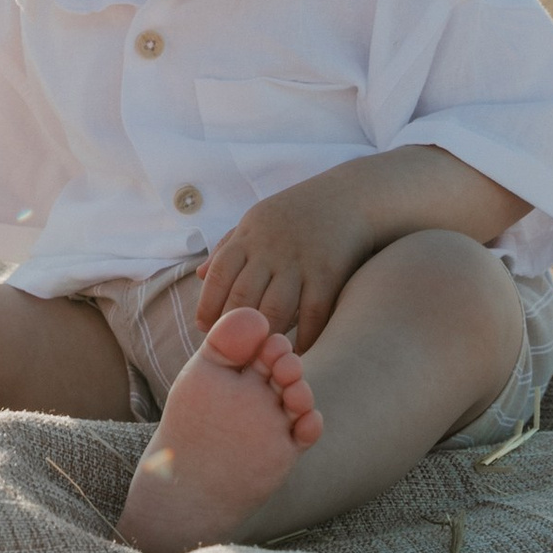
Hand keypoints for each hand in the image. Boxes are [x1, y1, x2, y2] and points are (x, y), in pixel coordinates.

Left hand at [195, 171, 377, 352]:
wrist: (352, 196)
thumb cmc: (297, 212)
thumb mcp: (257, 219)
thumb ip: (229, 247)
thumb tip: (200, 277)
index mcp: (249, 236)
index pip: (219, 275)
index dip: (208, 305)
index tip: (206, 329)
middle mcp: (270, 249)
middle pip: (243, 297)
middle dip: (233, 328)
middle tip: (231, 351)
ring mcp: (300, 262)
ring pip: (274, 310)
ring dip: (265, 337)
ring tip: (259, 356)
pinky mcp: (329, 274)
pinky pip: (313, 314)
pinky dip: (305, 337)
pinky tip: (299, 352)